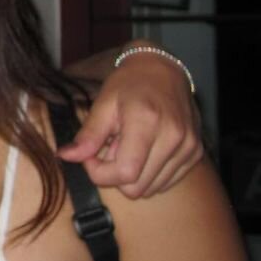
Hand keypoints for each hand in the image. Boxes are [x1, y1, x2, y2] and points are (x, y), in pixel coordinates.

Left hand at [59, 42, 201, 197]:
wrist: (164, 71)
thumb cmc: (129, 84)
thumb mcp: (103, 103)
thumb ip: (87, 135)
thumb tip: (65, 157)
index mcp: (147, 122)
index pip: (125, 173)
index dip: (100, 172)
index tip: (90, 155)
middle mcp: (173, 138)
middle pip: (137, 187)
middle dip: (114, 173)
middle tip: (110, 147)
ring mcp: (188, 148)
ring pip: (151, 189)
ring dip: (132, 174)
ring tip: (128, 146)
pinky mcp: (195, 155)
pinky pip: (166, 183)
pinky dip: (149, 174)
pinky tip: (144, 150)